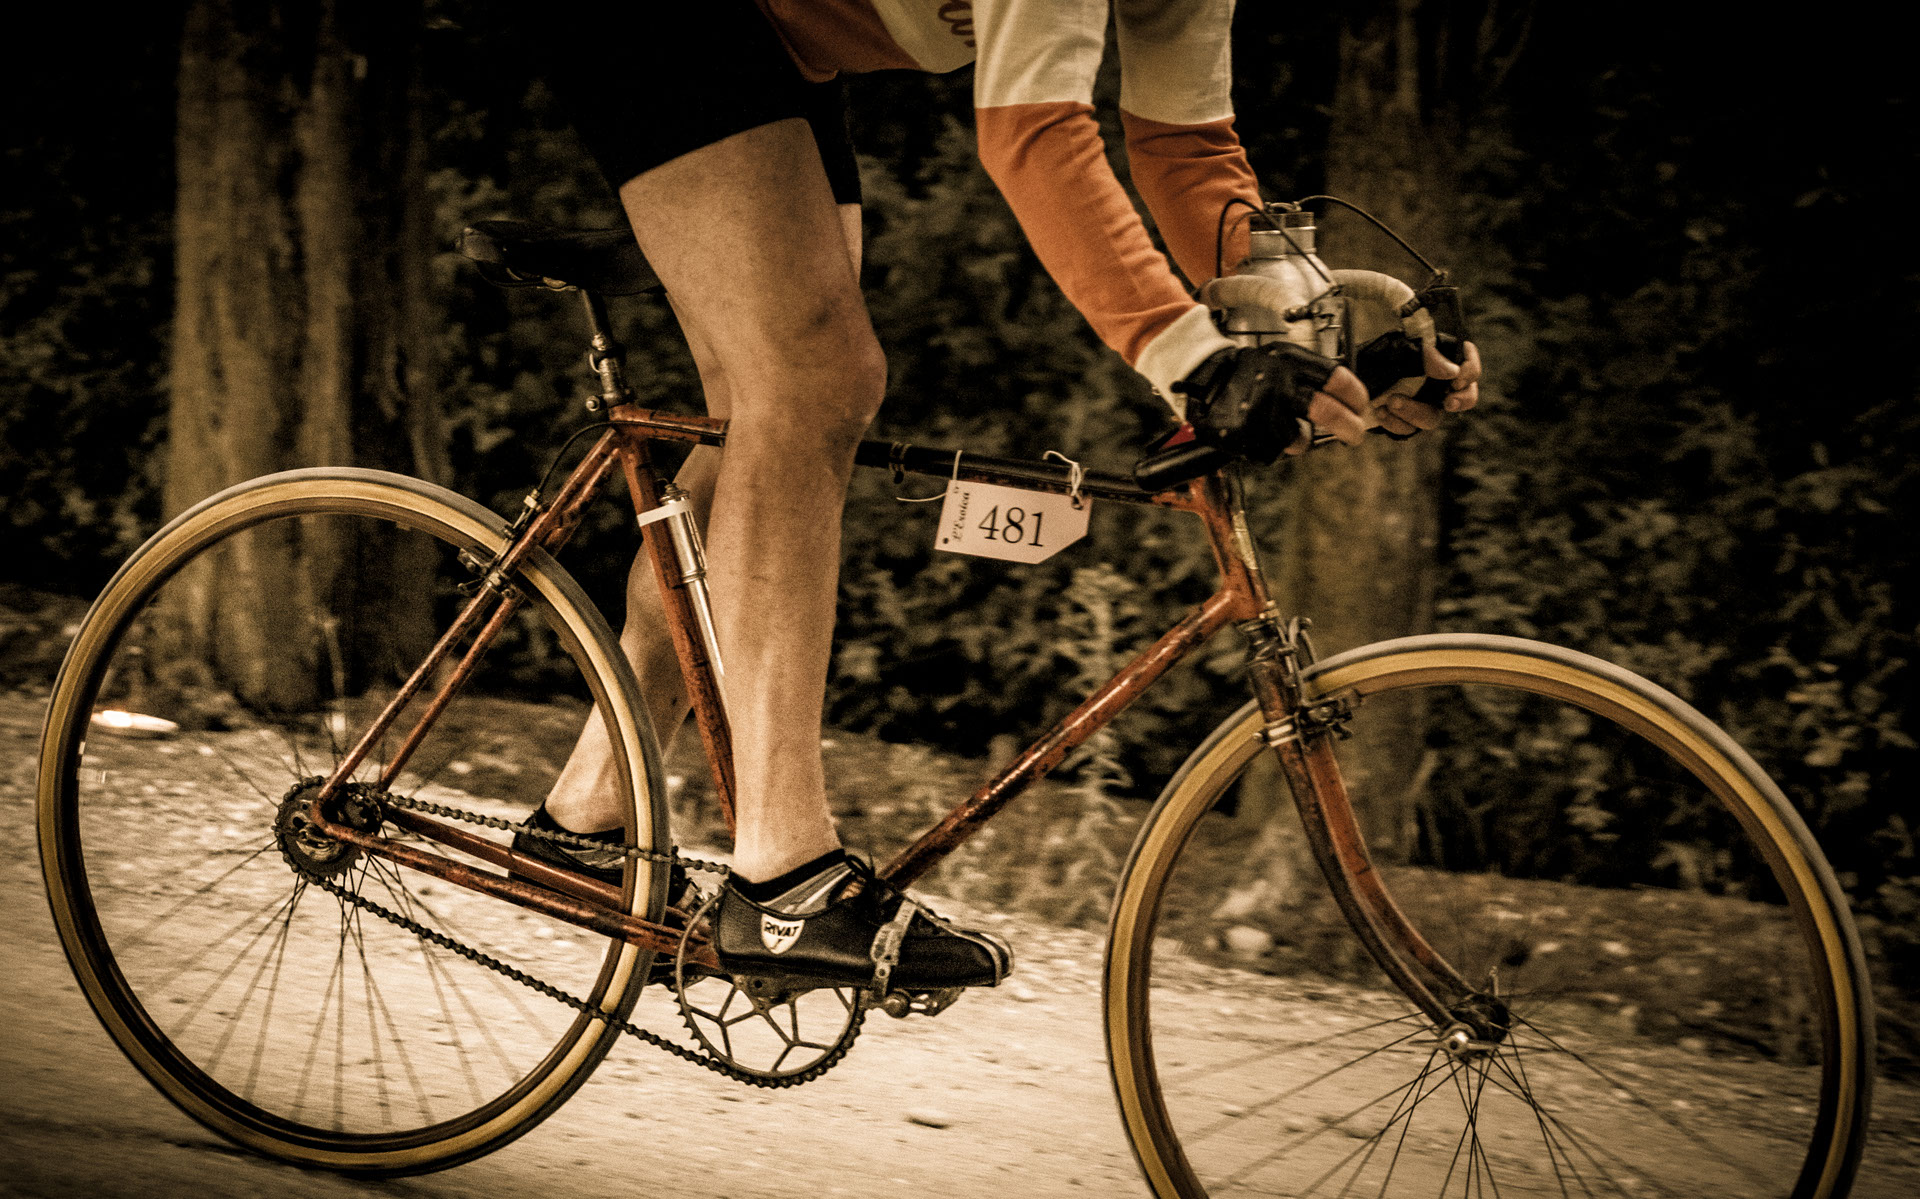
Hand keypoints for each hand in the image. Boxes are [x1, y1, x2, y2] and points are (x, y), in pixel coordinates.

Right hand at [1177, 343, 1370, 462]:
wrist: (1202, 378)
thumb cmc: (1247, 371)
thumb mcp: (1280, 359)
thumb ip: (1311, 376)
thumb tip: (1348, 402)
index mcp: (1290, 361)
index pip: (1337, 378)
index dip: (1356, 396)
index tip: (1361, 407)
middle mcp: (1277, 383)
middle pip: (1327, 411)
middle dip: (1348, 427)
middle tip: (1355, 435)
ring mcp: (1261, 409)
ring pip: (1298, 441)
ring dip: (1293, 440)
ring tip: (1275, 426)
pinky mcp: (1245, 433)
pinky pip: (1272, 453)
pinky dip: (1268, 448)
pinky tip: (1256, 432)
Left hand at [1374, 339, 1481, 436]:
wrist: (1351, 374)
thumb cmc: (1378, 353)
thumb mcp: (1400, 347)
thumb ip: (1428, 356)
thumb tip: (1452, 370)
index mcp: (1441, 360)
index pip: (1469, 363)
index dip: (1471, 371)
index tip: (1457, 379)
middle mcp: (1438, 384)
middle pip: (1465, 396)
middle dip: (1462, 400)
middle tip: (1449, 402)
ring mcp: (1424, 404)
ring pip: (1433, 418)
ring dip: (1415, 412)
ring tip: (1392, 401)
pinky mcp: (1406, 421)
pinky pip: (1408, 429)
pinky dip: (1395, 423)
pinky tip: (1380, 412)